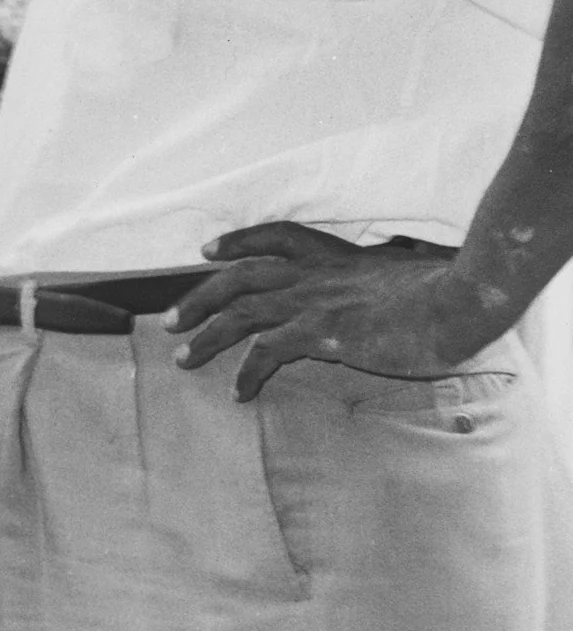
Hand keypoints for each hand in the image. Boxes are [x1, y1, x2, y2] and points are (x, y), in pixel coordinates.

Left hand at [166, 224, 489, 401]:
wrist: (459, 301)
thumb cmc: (445, 291)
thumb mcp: (405, 274)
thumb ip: (381, 280)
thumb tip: (382, 289)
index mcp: (337, 256)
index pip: (276, 237)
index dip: (239, 242)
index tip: (209, 251)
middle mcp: (317, 273)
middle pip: (240, 274)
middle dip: (200, 296)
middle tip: (171, 319)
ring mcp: (314, 300)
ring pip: (240, 311)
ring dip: (206, 335)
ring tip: (182, 358)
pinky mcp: (319, 332)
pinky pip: (266, 352)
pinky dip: (246, 372)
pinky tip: (239, 393)